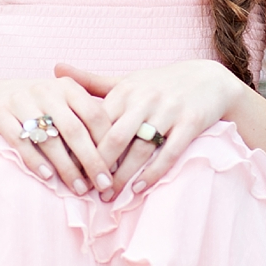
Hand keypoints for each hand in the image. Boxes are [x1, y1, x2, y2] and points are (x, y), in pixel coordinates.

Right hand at [0, 75, 111, 194]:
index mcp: (68, 87)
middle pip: (75, 130)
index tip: (116, 169)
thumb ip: (89, 119)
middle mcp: (46, 90)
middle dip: (92, 161)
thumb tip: (122, 153)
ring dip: (67, 167)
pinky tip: (48, 177)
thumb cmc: (39, 107)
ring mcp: (20, 100)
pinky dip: (35, 160)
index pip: (95, 116)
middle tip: (103, 186)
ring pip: (49, 138)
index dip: (108, 144)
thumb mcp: (64, 103)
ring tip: (79, 189)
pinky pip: (20, 140)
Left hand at [55, 59, 241, 194]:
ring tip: (111, 195)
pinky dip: (154, 172)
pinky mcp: (191, 122)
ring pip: (141, 149)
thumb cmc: (161, 84)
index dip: (82, 147)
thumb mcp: (128, 80)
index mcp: (126, 90)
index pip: (96, 122)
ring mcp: (170, 111)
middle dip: (100, 166)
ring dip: (124, 175)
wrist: (210, 79)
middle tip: (88, 189)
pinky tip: (140, 187)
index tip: (70, 169)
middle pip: (115, 138)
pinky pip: (170, 152)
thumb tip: (55, 69)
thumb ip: (91, 81)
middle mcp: (146, 99)